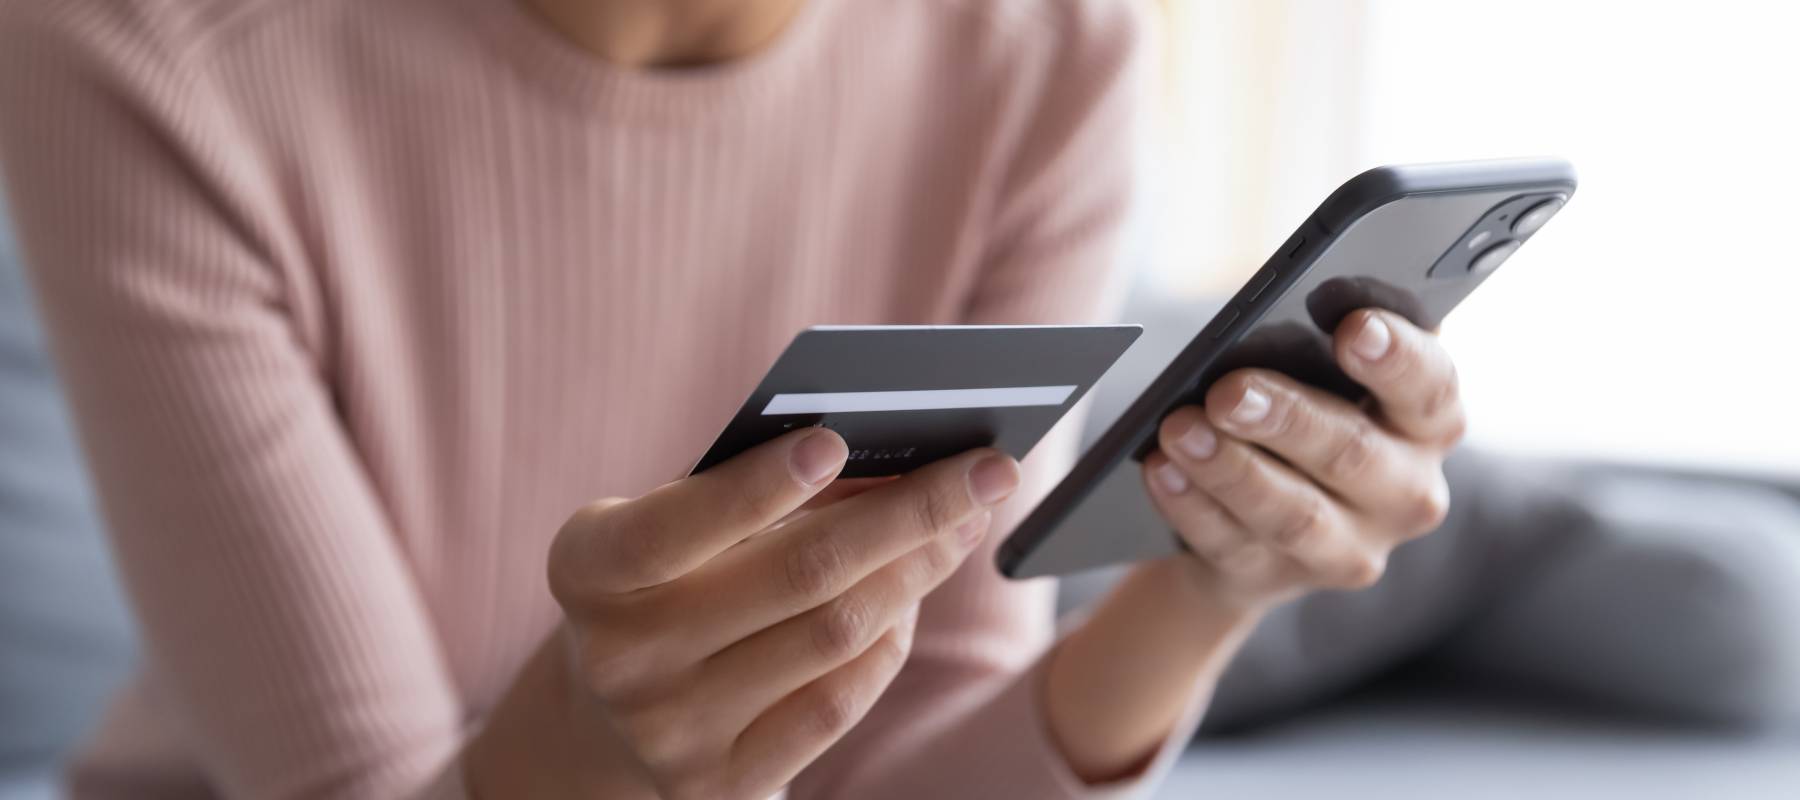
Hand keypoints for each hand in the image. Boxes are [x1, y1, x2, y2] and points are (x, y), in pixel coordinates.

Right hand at [538, 429, 1020, 798]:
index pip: (674, 527)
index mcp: (589, 569)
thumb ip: (753, 487)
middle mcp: (620, 658)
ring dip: (917, 571)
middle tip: (988, 470)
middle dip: (909, 514)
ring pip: (833, 637)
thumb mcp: (674, 521)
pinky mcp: (722, 783)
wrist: (607, 714)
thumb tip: (892, 457)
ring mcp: (672, 731)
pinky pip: (838, 705)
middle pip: (796, 577)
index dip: (755, 486)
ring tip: (962, 524)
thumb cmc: (665, 577)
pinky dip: (889, 643)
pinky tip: (912, 598)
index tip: (835, 440)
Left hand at [1140, 308, 1463, 610]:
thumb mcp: (1324, 372)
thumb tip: (1271, 315)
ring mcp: (1348, 547)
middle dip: (1286, 418)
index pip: (1431, 386)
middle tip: (1227, 391)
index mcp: (1428, 422)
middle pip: (1353, 453)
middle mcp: (1406, 492)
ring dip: (1230, 469)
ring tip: (1179, 429)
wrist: (1262, 514)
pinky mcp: (1280, 579)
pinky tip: (1160, 469)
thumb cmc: (1302, 408)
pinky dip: (1191, 505)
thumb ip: (1319, 341)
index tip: (1353, 327)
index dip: (1397, 357)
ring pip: (1292, 513)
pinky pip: (1231, 544)